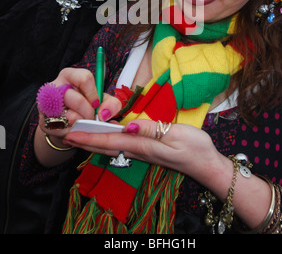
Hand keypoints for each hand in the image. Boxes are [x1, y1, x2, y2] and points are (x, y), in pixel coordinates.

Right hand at [37, 67, 99, 141]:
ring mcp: (46, 104)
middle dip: (88, 113)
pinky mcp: (43, 121)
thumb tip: (105, 114)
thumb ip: (110, 104)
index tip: (96, 104)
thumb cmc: (86, 107)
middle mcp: (55, 86)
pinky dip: (73, 132)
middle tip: (90, 118)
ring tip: (82, 123)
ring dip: (81, 124)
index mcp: (70, 76)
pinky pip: (63, 130)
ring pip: (69, 116)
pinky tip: (73, 129)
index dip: (94, 93)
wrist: (67, 124)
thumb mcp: (101, 101)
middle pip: (76, 99)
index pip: (85, 77)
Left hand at [64, 116, 222, 187]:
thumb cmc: (195, 148)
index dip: (89, 136)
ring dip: (91, 141)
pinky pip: (120, 145)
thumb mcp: (178, 135)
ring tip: (76, 135)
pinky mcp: (146, 150)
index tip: (70, 133)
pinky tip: (102, 136)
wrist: (207, 164)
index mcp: (142, 146)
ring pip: (111, 146)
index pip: (110, 140)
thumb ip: (154, 130)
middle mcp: (138, 150)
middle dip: (83, 140)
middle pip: (105, 146)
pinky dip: (105, 140)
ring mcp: (141, 152)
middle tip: (64, 133)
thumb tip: (129, 126)